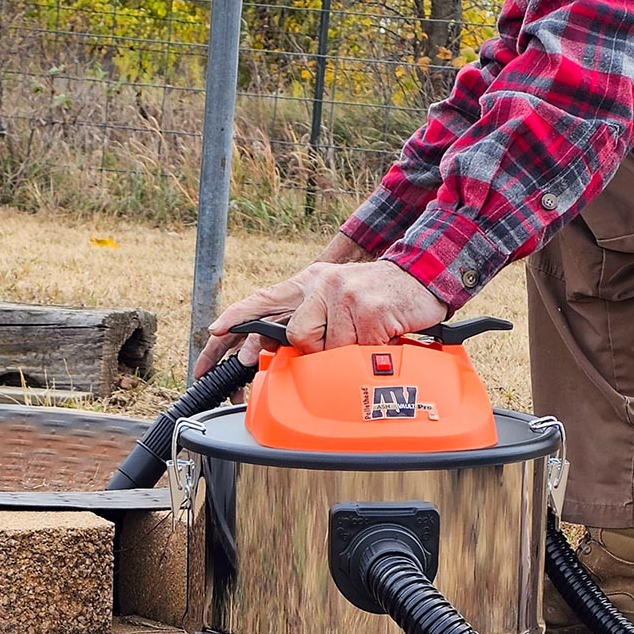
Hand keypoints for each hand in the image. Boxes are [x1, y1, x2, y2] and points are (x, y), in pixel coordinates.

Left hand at [196, 259, 448, 376]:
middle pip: (296, 335)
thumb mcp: (336, 301)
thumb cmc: (375, 298)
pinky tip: (380, 335)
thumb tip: (274, 351)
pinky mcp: (368, 308)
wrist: (421, 280)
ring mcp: (345, 294)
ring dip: (347, 353)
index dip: (236, 316)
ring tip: (365, 338)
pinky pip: (357, 349)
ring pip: (328, 347)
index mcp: (309, 282)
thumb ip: (307, 321)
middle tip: (340, 344)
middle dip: (315, 351)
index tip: (213, 332)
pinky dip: (370, 350)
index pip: (263, 298)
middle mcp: (322, 284)